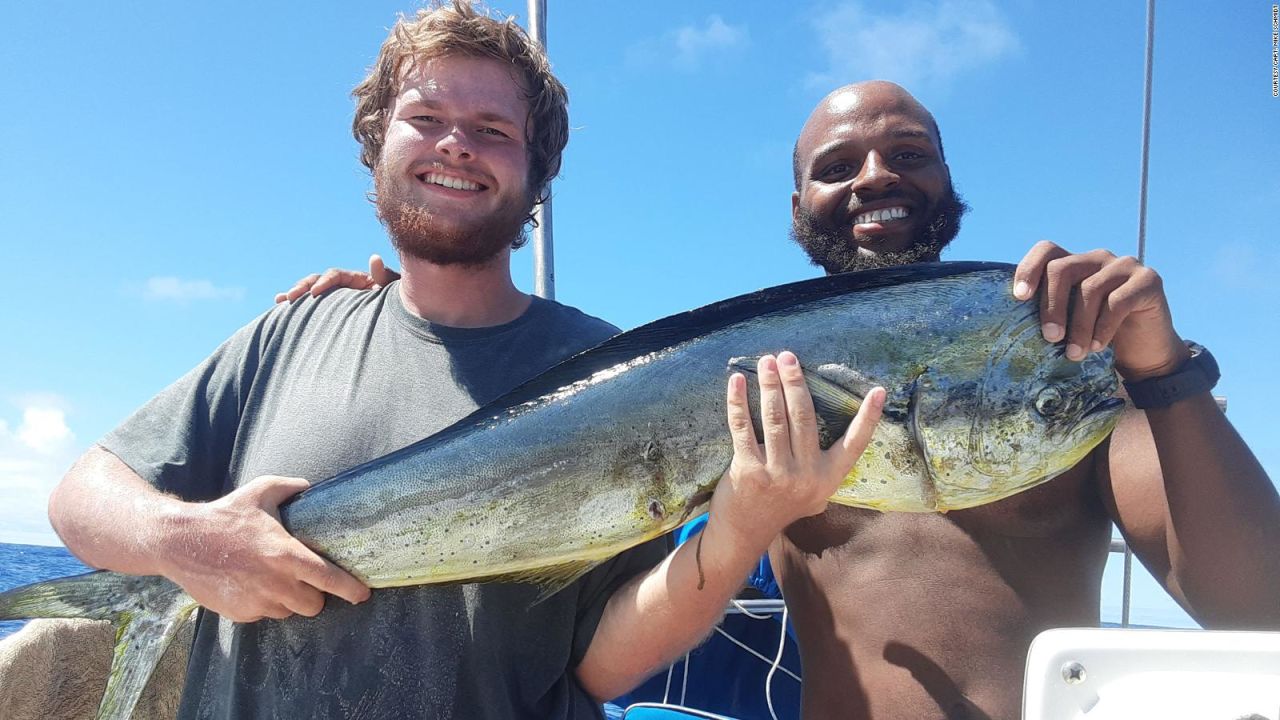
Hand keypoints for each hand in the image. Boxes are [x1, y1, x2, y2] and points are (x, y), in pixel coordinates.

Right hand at [159, 475, 370, 621]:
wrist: (180, 542)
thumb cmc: (224, 514)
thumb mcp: (261, 491)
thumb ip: (292, 487)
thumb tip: (311, 486)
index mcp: (286, 555)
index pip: (329, 579)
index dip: (350, 589)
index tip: (363, 594)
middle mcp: (276, 583)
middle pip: (313, 604)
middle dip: (313, 594)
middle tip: (302, 578)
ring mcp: (257, 602)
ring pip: (289, 611)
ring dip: (288, 600)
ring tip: (272, 578)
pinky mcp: (240, 613)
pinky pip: (263, 614)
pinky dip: (263, 603)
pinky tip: (250, 584)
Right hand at [273, 254, 400, 303]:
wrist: (405, 320)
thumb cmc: (403, 303)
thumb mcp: (396, 290)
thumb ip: (385, 277)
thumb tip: (374, 258)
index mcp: (358, 279)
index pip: (336, 275)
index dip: (325, 282)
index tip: (315, 293)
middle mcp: (345, 287)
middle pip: (318, 281)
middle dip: (303, 287)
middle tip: (290, 297)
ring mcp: (339, 299)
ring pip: (312, 293)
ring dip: (296, 295)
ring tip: (280, 301)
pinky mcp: (334, 312)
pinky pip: (315, 308)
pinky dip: (299, 307)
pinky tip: (280, 311)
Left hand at [709, 351, 883, 551]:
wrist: (745, 533)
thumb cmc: (783, 505)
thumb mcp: (815, 493)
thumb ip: (824, 465)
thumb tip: (838, 425)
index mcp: (828, 478)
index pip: (855, 444)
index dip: (869, 417)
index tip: (879, 391)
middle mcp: (806, 475)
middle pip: (803, 417)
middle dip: (795, 382)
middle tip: (788, 357)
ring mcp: (776, 474)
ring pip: (774, 418)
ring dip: (770, 385)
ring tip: (767, 362)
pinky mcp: (748, 470)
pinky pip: (742, 428)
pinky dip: (738, 402)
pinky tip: (736, 381)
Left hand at [1014, 241, 1188, 379]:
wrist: (1143, 355)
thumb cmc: (1096, 338)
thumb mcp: (1068, 324)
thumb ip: (1048, 314)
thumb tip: (1008, 326)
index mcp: (1074, 264)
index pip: (1046, 251)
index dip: (1029, 269)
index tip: (1020, 297)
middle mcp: (1097, 258)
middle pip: (1062, 269)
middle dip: (1051, 306)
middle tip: (1050, 338)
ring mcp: (1124, 266)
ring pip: (1089, 289)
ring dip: (1079, 326)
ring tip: (1074, 353)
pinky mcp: (1148, 280)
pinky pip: (1118, 301)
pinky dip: (1103, 327)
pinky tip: (1098, 347)